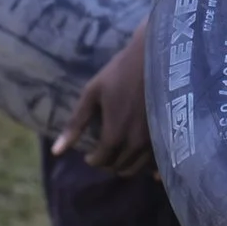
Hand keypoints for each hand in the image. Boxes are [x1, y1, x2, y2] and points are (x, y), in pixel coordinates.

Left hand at [55, 22, 154, 176]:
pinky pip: (156, 162)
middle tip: (104, 152)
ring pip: (137, 168)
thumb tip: (57, 151)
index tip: (89, 154)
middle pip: (119, 167)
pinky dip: (147, 165)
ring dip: (125, 164)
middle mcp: (136, 144)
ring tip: (120, 151)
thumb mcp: (92, 93)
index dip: (93, 159)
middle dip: (108, 163)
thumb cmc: (121, 72)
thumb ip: (76, 124)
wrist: (158, 57)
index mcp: (115, 133)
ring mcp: (155, 141)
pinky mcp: (169, 136)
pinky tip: (142, 158)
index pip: (101, 161)